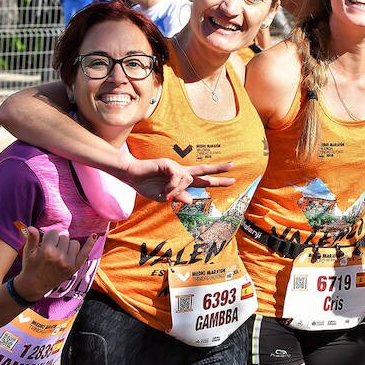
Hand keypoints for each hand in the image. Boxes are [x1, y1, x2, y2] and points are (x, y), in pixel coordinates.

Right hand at [14, 228, 96, 301]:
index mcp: (47, 251)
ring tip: (59, 253)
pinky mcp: (74, 268)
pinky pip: (85, 253)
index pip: (53, 233)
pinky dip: (90, 244)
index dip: (49, 237)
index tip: (44, 244)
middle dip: (57, 242)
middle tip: (51, 251)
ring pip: (74, 243)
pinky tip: (94, 235)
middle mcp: (60, 256)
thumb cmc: (30, 266)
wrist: (34, 285)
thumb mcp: (28, 252)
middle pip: (64, 237)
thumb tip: (31, 227)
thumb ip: (31, 239)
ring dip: (68, 245)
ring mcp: (68, 262)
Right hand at [119, 156, 235, 203]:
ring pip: (187, 180)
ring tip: (165, 194)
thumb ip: (177, 197)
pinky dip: (172, 186)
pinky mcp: (168, 164)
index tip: (231, 180)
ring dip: (177, 190)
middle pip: (203, 170)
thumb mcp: (164, 197)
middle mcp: (181, 172)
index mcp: (182, 180)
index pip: (202, 180)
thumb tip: (191, 201)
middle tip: (233, 167)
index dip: (216, 180)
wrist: (131, 176)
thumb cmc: (147, 185)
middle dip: (218, 169)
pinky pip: (177, 177)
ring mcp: (175, 167)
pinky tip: (165, 190)